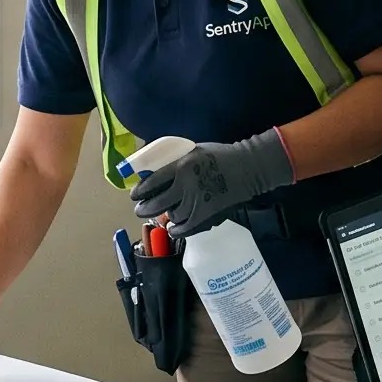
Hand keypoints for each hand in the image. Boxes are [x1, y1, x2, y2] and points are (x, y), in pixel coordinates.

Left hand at [129, 130, 293, 235]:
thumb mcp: (193, 151)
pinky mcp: (207, 217)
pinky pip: (185, 228)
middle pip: (156, 203)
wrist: (247, 169)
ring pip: (171, 216)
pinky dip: (176, 230)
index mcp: (181, 167)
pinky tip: (172, 227)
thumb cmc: (219, 156)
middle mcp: (186, 186)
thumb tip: (152, 169)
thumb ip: (174, 161)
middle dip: (144, 209)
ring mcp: (196, 203)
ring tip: (164, 214)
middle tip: (140, 210)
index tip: (134, 195)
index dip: (139, 191)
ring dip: (165, 216)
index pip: (152, 182)